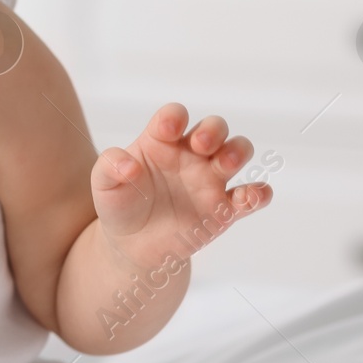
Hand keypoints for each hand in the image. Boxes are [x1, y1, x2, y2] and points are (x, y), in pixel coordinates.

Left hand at [90, 103, 271, 272]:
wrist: (133, 246)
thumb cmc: (120, 205)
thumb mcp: (104, 185)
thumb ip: (110, 168)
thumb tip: (128, 165)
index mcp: (161, 142)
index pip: (174, 116)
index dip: (174, 117)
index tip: (167, 129)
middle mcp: (191, 155)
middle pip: (215, 127)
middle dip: (213, 130)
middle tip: (201, 145)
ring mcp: (210, 180)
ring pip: (238, 152)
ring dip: (238, 151)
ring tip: (227, 162)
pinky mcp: (225, 210)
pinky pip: (252, 196)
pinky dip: (258, 193)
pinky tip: (249, 197)